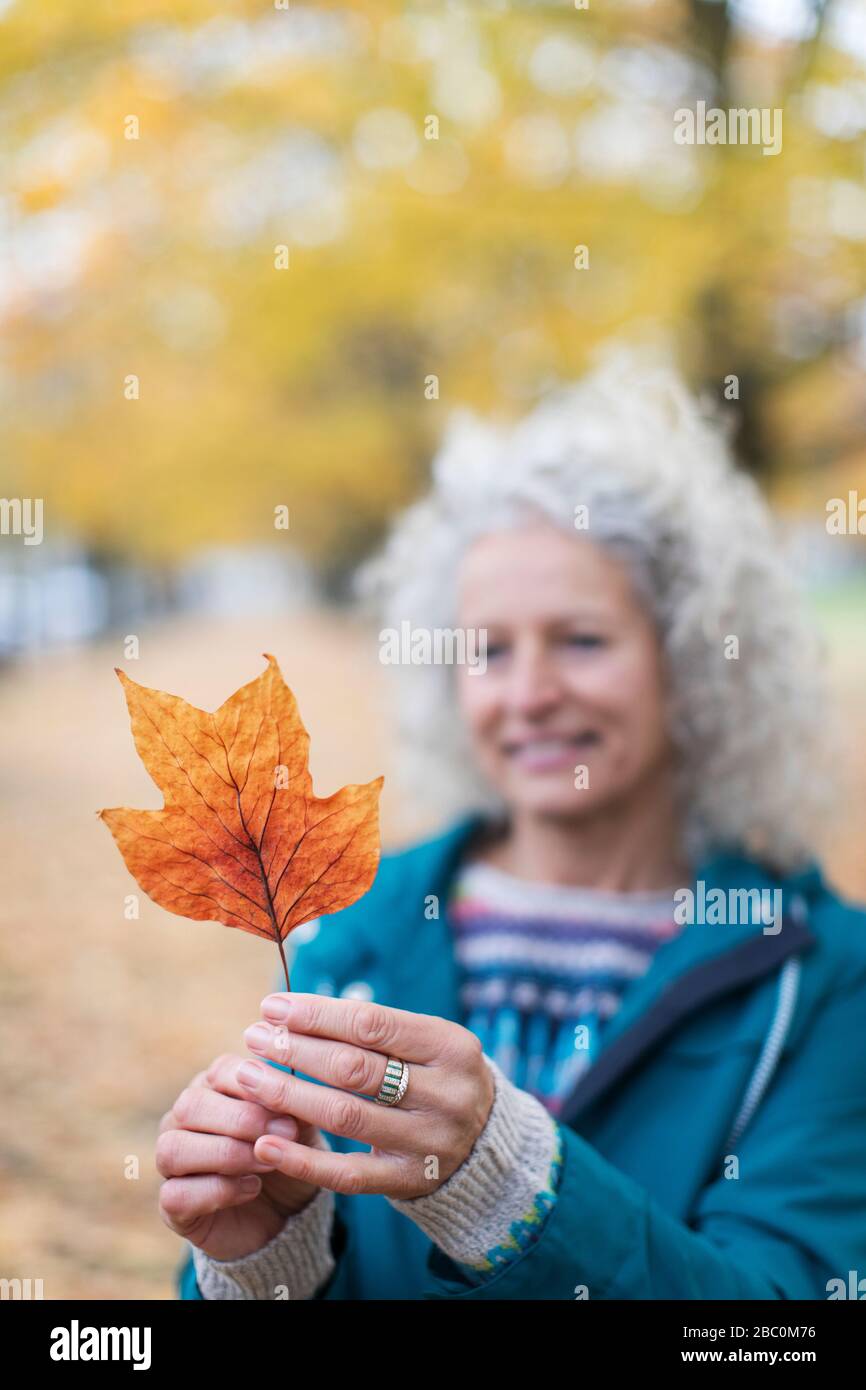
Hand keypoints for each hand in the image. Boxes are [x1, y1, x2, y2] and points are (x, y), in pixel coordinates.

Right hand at [157, 1052, 327, 1260]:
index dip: (252, 1086)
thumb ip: (291, 1103)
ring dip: (227, 1154)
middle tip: (284, 1135)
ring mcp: (171, 1164)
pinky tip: (251, 1189)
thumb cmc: (288, 1157)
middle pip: (189, 1106)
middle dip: (241, 1120)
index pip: (219, 1071)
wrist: (287, 1214)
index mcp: (213, 1090)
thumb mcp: (300, 1128)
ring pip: (173, 1149)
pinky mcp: (172, 1206)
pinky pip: (175, 1195)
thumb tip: (284, 1082)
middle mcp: (182, 1122)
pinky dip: (218, 1191)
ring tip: (267, 1163)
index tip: (287, 1109)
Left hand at [236, 993, 495, 1199]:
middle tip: (253, 1038)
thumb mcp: (425, 1043)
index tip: (272, 1006)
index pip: (371, 1024)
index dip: (316, 1014)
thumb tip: (290, 1012)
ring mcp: (430, 1141)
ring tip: (247, 1077)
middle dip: (296, 1050)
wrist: (484, 1144)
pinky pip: (347, 1173)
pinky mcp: (409, 1181)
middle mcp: (447, 1094)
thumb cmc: (436, 1076)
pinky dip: (303, 1158)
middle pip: (354, 1068)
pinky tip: (264, 1145)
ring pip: (345, 1115)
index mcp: (452, 1046)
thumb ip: (371, 1029)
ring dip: (288, 1094)